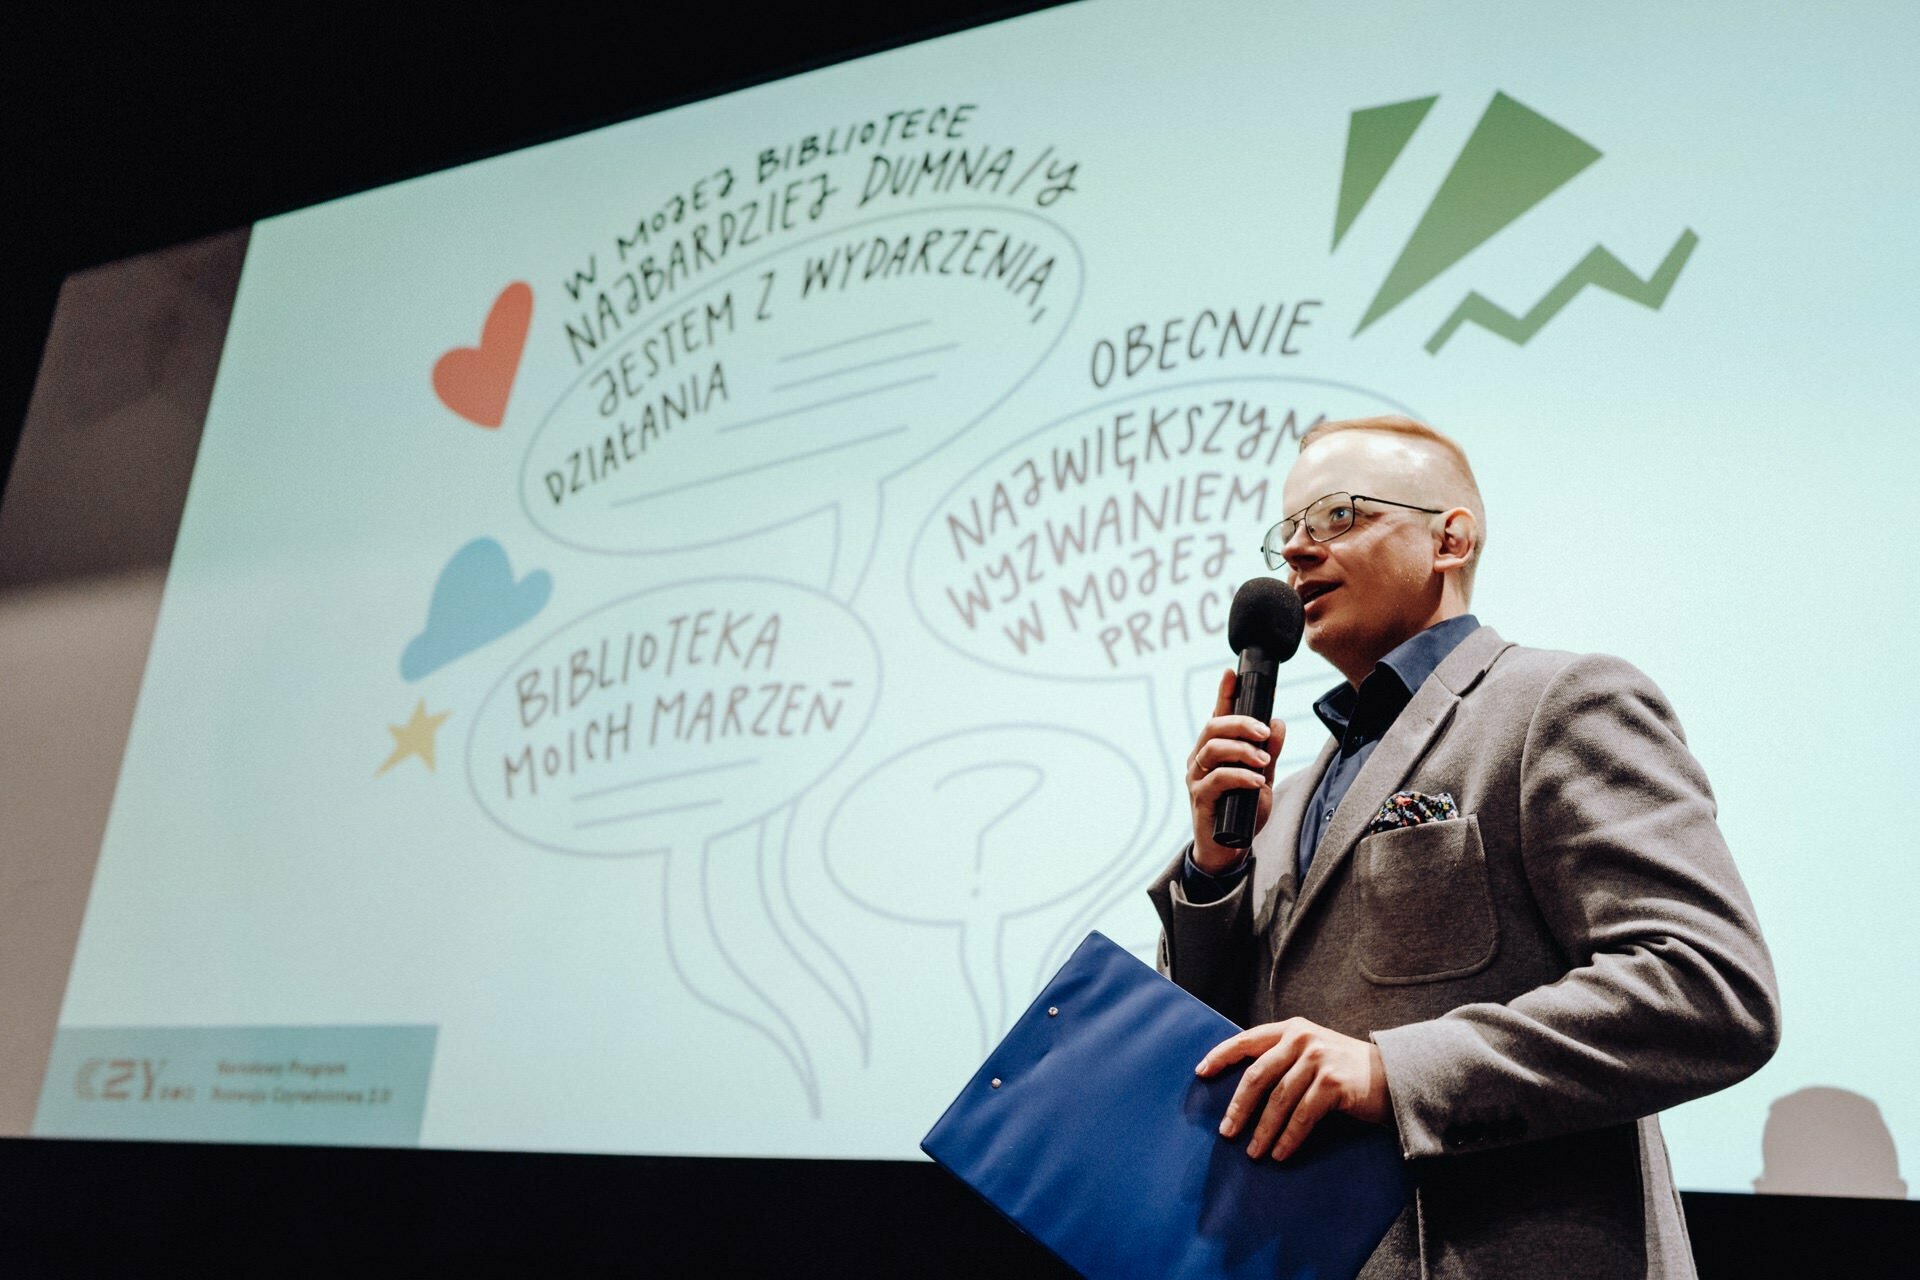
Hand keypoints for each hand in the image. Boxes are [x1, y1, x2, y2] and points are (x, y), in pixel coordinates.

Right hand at [1186, 667, 1283, 872]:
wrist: (1229, 849)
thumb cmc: (1242, 811)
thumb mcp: (1263, 777)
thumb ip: (1270, 752)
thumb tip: (1278, 723)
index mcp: (1214, 750)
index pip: (1218, 716)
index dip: (1224, 693)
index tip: (1232, 673)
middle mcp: (1200, 760)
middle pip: (1213, 728)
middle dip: (1241, 723)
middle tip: (1265, 731)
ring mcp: (1197, 779)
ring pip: (1212, 749)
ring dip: (1242, 750)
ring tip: (1263, 760)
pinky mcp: (1200, 799)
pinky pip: (1216, 779)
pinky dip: (1239, 776)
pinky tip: (1257, 781)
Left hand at [1196, 1018, 1389, 1160]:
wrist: (1396, 1076)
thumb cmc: (1347, 1071)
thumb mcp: (1313, 1052)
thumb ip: (1284, 1058)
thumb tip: (1244, 1090)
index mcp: (1292, 1029)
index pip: (1247, 1040)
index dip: (1221, 1056)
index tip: (1201, 1073)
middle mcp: (1303, 1039)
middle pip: (1257, 1076)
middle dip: (1239, 1107)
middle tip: (1227, 1132)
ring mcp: (1319, 1059)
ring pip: (1278, 1100)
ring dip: (1263, 1131)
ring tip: (1253, 1152)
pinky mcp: (1333, 1083)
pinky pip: (1302, 1116)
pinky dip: (1288, 1137)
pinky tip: (1280, 1153)